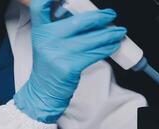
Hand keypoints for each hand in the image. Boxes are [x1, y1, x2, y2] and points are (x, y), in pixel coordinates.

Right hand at [14, 0, 126, 122]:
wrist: (44, 91)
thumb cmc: (50, 65)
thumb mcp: (48, 43)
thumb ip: (61, 28)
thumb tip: (90, 17)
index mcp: (40, 30)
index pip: (39, 6)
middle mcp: (47, 39)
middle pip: (79, 21)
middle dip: (100, 17)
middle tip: (110, 15)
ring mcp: (58, 53)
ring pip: (92, 39)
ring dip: (110, 34)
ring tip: (119, 32)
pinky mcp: (70, 66)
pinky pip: (95, 54)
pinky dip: (107, 48)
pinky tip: (113, 45)